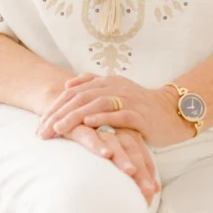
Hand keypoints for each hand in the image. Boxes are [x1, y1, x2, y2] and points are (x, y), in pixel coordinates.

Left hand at [36, 74, 195, 147]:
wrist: (172, 112)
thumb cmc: (140, 107)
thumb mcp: (115, 93)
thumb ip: (92, 85)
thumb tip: (67, 85)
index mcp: (107, 82)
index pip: (74, 93)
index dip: (55, 107)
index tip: (40, 124)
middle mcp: (116, 87)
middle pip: (81, 98)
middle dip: (59, 114)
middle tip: (42, 131)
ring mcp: (129, 99)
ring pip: (96, 104)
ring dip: (75, 117)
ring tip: (59, 129)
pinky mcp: (140, 114)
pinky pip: (119, 115)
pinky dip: (102, 118)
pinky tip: (88, 125)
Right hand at [60, 122, 159, 201]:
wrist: (61, 107)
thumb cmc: (87, 133)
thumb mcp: (106, 147)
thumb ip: (123, 166)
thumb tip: (145, 192)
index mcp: (124, 133)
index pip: (140, 153)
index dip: (147, 171)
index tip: (153, 192)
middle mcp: (113, 129)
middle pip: (132, 149)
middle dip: (141, 170)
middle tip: (147, 190)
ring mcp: (96, 125)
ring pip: (114, 142)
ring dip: (123, 158)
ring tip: (131, 172)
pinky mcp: (77, 124)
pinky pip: (88, 134)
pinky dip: (98, 144)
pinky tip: (105, 154)